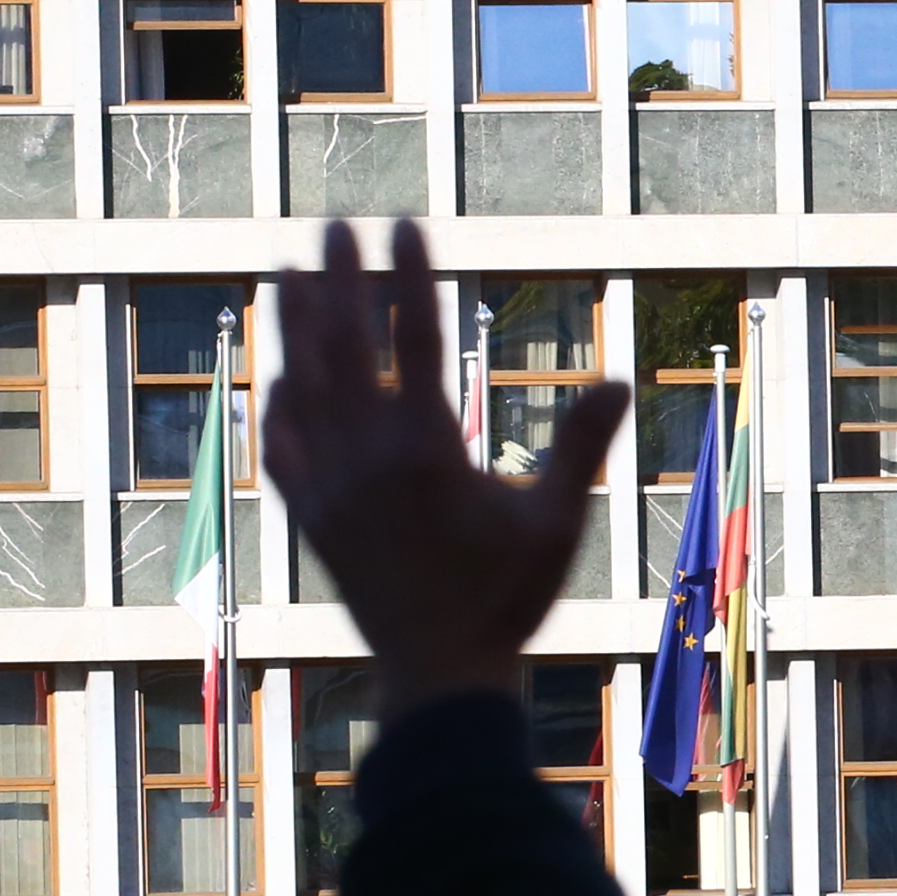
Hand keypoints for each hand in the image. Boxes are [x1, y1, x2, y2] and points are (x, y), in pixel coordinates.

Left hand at [264, 220, 623, 725]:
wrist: (438, 672)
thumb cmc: (506, 599)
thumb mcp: (556, 522)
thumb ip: (580, 446)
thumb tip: (622, 380)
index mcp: (426, 448)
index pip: (413, 338)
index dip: (407, 277)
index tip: (403, 226)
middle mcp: (366, 457)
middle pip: (343, 344)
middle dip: (338, 277)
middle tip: (334, 223)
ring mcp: (329, 485)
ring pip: (300, 384)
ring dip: (293, 323)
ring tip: (285, 270)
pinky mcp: (310, 517)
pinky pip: (279, 445)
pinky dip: (275, 403)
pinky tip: (276, 376)